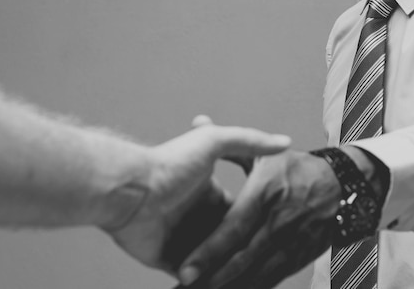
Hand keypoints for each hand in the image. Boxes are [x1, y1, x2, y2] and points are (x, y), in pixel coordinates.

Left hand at [106, 116, 291, 273]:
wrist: (129, 187)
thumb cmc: (171, 162)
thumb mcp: (213, 142)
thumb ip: (247, 139)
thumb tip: (284, 141)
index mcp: (213, 196)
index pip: (244, 215)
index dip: (262, 222)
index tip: (282, 227)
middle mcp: (202, 220)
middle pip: (233, 243)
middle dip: (248, 252)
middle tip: (271, 259)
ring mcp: (187, 242)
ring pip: (217, 264)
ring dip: (230, 272)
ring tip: (254, 278)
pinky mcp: (171, 262)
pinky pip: (196, 279)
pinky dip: (209, 283)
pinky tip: (227, 286)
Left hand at [176, 150, 342, 288]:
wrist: (344, 184)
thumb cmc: (298, 168)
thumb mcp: (266, 154)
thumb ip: (231, 141)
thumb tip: (198, 120)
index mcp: (265, 193)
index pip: (233, 229)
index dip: (208, 252)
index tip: (185, 269)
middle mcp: (278, 222)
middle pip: (242, 259)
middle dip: (212, 279)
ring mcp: (291, 242)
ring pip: (257, 274)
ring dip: (230, 288)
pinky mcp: (300, 256)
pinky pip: (273, 278)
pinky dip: (253, 287)